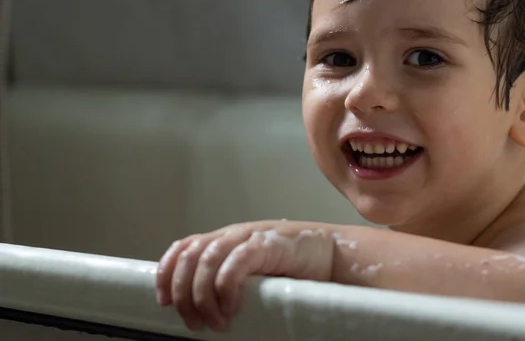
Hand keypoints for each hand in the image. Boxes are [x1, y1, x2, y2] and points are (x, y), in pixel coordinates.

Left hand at [155, 221, 335, 330]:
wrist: (330, 253)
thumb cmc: (293, 267)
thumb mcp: (253, 273)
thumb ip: (230, 280)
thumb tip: (202, 310)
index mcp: (225, 240)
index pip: (184, 247)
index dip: (165, 272)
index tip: (162, 301)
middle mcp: (232, 235)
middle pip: (189, 256)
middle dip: (182, 292)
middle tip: (193, 322)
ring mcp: (249, 237)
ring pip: (206, 260)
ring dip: (203, 295)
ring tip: (215, 322)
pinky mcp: (266, 244)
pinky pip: (235, 262)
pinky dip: (226, 287)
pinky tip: (233, 306)